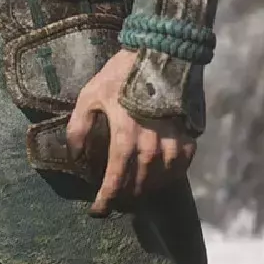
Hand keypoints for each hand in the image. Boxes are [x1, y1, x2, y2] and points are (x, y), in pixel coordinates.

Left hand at [67, 49, 195, 216]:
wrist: (162, 51)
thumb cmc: (121, 73)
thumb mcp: (91, 95)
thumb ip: (79, 127)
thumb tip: (75, 155)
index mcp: (125, 137)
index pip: (115, 181)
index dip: (106, 200)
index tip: (98, 211)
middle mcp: (151, 146)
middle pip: (138, 185)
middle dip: (124, 197)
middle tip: (115, 200)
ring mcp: (173, 142)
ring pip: (160, 180)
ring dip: (146, 189)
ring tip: (135, 191)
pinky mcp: (188, 135)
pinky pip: (180, 167)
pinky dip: (169, 177)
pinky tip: (159, 177)